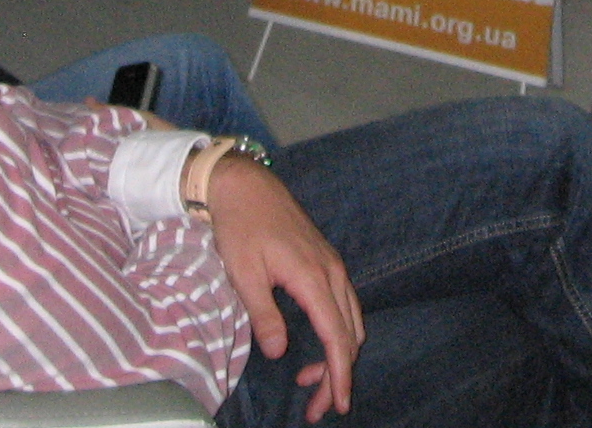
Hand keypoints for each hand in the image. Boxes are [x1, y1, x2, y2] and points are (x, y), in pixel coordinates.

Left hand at [203, 155, 362, 420]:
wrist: (245, 185)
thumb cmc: (240, 227)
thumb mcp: (244, 274)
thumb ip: (264, 314)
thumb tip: (279, 351)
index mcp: (313, 278)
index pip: (336, 337)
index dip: (340, 374)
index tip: (338, 403)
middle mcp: (331, 272)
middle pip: (350, 334)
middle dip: (339, 373)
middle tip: (319, 406)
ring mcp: (332, 264)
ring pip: (352, 319)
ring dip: (340, 353)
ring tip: (314, 381)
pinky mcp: (326, 260)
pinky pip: (345, 303)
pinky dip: (338, 331)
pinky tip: (318, 344)